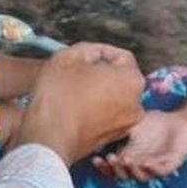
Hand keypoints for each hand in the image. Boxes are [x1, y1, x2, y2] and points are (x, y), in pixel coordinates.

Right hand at [14, 43, 145, 164]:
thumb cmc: (59, 95)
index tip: (83, 55)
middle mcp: (137, 104)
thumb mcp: (68, 56)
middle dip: (101, 72)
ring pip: (114, 97)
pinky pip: (107, 115)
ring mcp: (126, 124)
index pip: (121, 56)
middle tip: (77, 72)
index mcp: (132, 80)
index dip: (101, 51)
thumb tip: (96, 56)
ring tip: (74, 90)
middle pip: (120, 78)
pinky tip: (75, 107)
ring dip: (98, 91)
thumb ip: (89, 49)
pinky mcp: (113, 138)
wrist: (49, 137)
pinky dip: (96, 109)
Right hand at [92, 110, 186, 181]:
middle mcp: (141, 165)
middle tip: (110, 158)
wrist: (180, 120)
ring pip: (142, 177)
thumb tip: (99, 125)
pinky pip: (162, 171)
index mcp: (130, 156)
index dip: (103, 168)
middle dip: (115, 170)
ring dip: (133, 171)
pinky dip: (153, 169)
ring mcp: (156, 165)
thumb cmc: (155, 122)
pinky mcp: (172, 163)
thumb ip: (119, 127)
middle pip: (125, 177)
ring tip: (126, 160)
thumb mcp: (132, 123)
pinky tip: (145, 162)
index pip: (113, 169)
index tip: (96, 158)